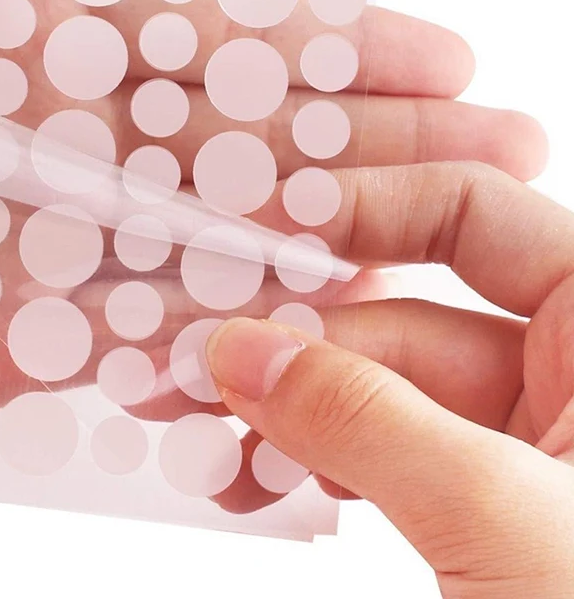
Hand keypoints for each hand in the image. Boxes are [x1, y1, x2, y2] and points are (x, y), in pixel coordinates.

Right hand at [207, 163, 573, 596]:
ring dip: (284, 409)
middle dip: (291, 340)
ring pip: (375, 394)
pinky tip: (254, 477)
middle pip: (399, 318)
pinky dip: (311, 461)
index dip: (369, 206)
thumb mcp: (506, 524)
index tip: (264, 222)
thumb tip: (241, 351)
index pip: (476, 217)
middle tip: (194, 353)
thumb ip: (366, 421)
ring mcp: (521, 453)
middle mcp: (568, 383)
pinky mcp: (479, 514)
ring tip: (202, 432)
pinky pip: (377, 457)